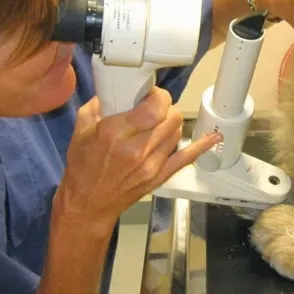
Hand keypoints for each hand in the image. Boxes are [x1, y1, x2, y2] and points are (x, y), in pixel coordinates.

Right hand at [53, 88, 221, 231]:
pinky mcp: (159, 176)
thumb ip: (96, 106)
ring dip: (171, 122)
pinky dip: (201, 146)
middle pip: (170, 117)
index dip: (157, 96)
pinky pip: (186, 158)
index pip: (155, 107)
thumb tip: (110, 89)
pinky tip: (214, 138)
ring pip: (176, 131)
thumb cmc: (82, 167)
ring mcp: (151, 164)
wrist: (87, 205)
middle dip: (163, 108)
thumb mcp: (80, 131)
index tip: (149, 94)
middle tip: (152, 109)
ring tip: (159, 122)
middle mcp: (137, 148)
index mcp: (116, 133)